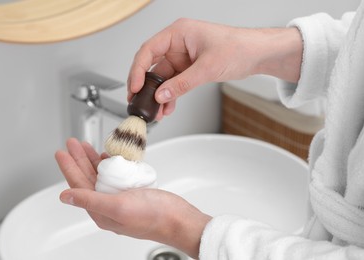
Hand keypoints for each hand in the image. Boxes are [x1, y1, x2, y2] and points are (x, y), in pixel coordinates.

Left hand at [55, 138, 211, 258]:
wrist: (178, 219)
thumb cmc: (152, 217)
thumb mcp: (118, 207)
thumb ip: (90, 200)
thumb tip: (65, 196)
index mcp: (101, 211)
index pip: (78, 185)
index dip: (68, 167)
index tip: (61, 153)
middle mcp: (108, 204)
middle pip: (87, 177)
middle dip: (79, 159)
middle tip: (72, 143)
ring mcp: (121, 197)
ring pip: (101, 175)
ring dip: (92, 159)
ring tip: (85, 146)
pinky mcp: (132, 191)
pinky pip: (116, 175)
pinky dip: (110, 164)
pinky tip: (107, 157)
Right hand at [128, 18, 302, 119]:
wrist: (257, 54)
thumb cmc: (238, 47)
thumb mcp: (207, 67)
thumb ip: (182, 83)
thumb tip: (162, 95)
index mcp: (179, 33)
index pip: (148, 50)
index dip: (138, 70)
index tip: (135, 88)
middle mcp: (178, 44)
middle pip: (153, 66)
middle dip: (146, 86)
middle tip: (139, 101)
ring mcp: (184, 57)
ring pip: (163, 78)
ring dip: (159, 95)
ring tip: (155, 111)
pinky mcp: (190, 68)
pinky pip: (174, 83)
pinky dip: (171, 95)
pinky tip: (168, 107)